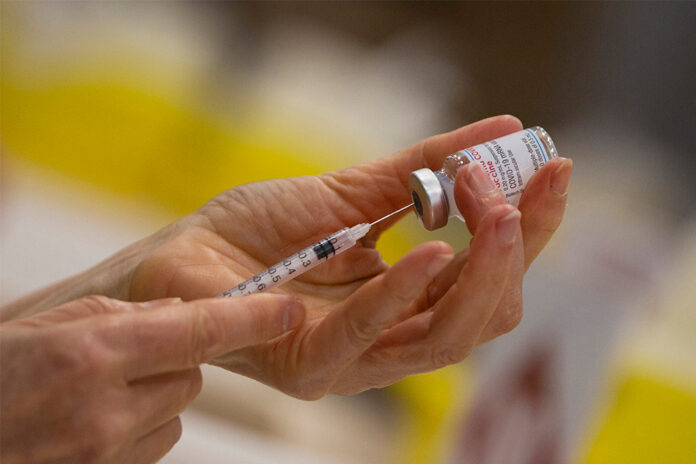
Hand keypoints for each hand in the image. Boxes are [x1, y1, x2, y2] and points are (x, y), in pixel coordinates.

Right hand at [0, 294, 303, 462]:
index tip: (287, 309)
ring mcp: (106, 453)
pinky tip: (98, 418)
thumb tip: (180, 313)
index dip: (251, 318)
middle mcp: (105, 409)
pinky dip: (140, 427)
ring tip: (103, 390)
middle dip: (175, 359)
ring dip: (156, 394)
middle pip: (190, 375)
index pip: (197, 332)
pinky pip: (154, 443)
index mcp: (92, 354)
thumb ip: (122, 316)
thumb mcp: (49, 325)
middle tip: (133, 353)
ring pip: (176, 411)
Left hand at [126, 115, 570, 398]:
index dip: (528, 229)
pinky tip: (433, 251)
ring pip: (447, 336)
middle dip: (517, 251)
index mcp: (408, 300)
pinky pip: (368, 335)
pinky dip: (403, 292)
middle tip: (529, 187)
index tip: (553, 169)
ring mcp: (354, 360)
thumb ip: (423, 170)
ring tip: (496, 211)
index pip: (490, 278)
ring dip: (481, 272)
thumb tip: (504, 131)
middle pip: (486, 314)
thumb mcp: (352, 191)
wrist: (181, 258)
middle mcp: (392, 336)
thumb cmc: (261, 232)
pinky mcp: (309, 366)